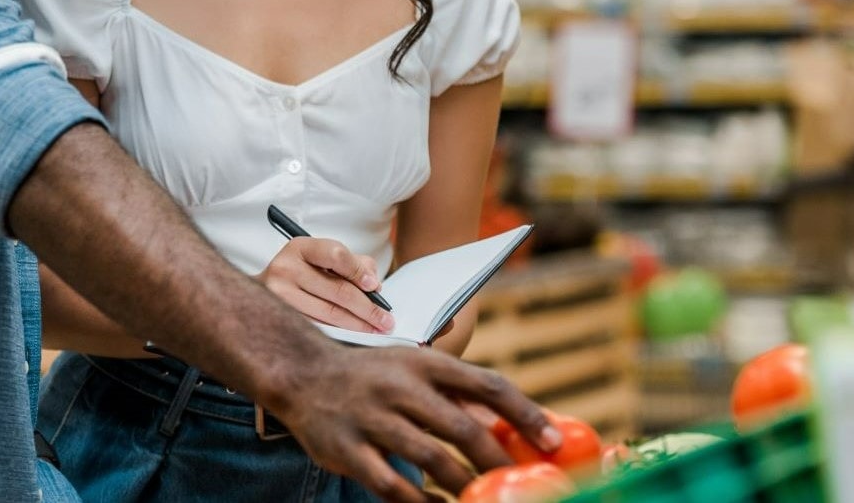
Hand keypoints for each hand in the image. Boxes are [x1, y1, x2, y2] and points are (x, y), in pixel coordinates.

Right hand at [257, 238, 394, 333]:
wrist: (256, 296)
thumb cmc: (298, 275)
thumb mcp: (320, 259)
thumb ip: (353, 263)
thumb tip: (374, 285)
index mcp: (300, 247)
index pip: (335, 255)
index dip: (359, 271)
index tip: (375, 287)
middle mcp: (286, 268)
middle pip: (337, 290)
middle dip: (368, 308)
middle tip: (386, 320)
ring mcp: (280, 296)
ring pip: (329, 314)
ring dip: (358, 325)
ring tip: (376, 330)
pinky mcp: (280, 319)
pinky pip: (318, 328)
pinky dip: (340, 333)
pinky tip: (354, 336)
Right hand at [263, 343, 559, 502]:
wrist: (300, 373)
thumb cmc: (370, 374)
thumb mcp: (413, 367)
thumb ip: (456, 393)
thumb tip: (511, 425)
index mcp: (425, 363)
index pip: (487, 384)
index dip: (525, 414)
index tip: (553, 442)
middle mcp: (400, 386)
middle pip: (464, 427)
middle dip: (499, 461)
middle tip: (523, 482)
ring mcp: (372, 418)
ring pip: (431, 460)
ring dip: (464, 485)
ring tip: (483, 498)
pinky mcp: (348, 450)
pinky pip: (393, 485)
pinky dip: (422, 502)